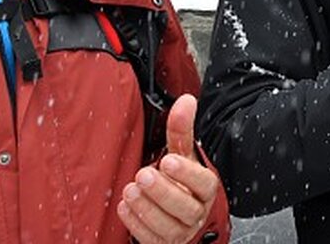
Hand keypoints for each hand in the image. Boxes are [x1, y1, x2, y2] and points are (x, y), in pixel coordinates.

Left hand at [118, 94, 221, 243]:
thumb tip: (186, 99)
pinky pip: (151, 240)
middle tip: (143, 175)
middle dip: (163, 192)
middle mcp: (197, 212)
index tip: (167, 161)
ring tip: (130, 190)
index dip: (186, 174)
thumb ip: (182, 130)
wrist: (177, 215)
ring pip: (168, 227)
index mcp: (205, 188)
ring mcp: (181, 232)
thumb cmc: (180, 182)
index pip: (203, 183)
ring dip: (147, 209)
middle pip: (185, 208)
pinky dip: (136, 224)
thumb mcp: (181, 155)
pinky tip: (124, 207)